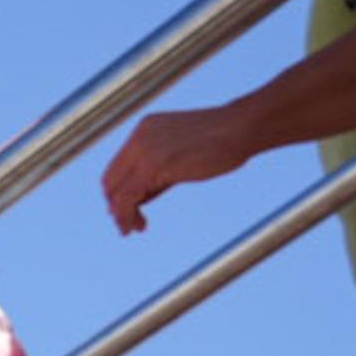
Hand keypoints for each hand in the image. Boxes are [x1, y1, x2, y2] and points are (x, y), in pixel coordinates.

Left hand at [104, 103, 254, 233]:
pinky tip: (139, 225)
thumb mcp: (179, 154)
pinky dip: (127, 215)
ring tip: (131, 229)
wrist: (244, 126)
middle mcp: (139, 137)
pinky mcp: (153, 164)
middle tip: (126, 225)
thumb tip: (137, 199)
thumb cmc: (222, 141)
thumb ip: (156, 173)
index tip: (127, 210)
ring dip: (121, 214)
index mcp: (144, 130)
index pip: (117, 167)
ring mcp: (144, 149)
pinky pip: (128, 196)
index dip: (117, 193)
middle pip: (111, 180)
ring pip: (117, 190)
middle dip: (115, 206)